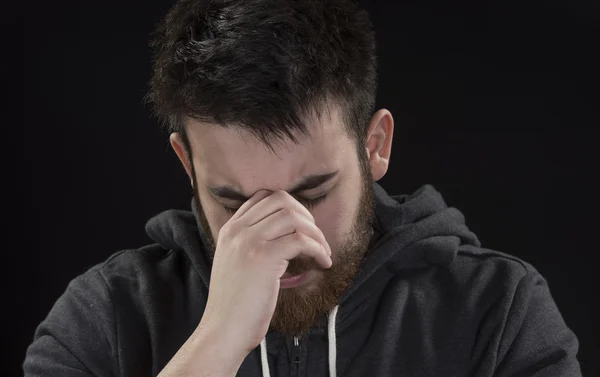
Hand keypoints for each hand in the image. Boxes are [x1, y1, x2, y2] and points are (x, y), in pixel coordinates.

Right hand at [198, 189, 332, 356]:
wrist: (223, 331)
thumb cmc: (235, 305)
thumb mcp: (236, 263)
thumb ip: (251, 244)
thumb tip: (286, 235)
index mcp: (229, 230)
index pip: (263, 197)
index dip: (290, 207)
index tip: (302, 227)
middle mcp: (237, 230)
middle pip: (281, 200)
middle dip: (306, 216)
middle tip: (316, 238)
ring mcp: (249, 241)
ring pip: (293, 216)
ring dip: (316, 233)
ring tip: (322, 252)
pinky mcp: (264, 257)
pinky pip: (301, 239)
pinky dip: (318, 249)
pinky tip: (323, 263)